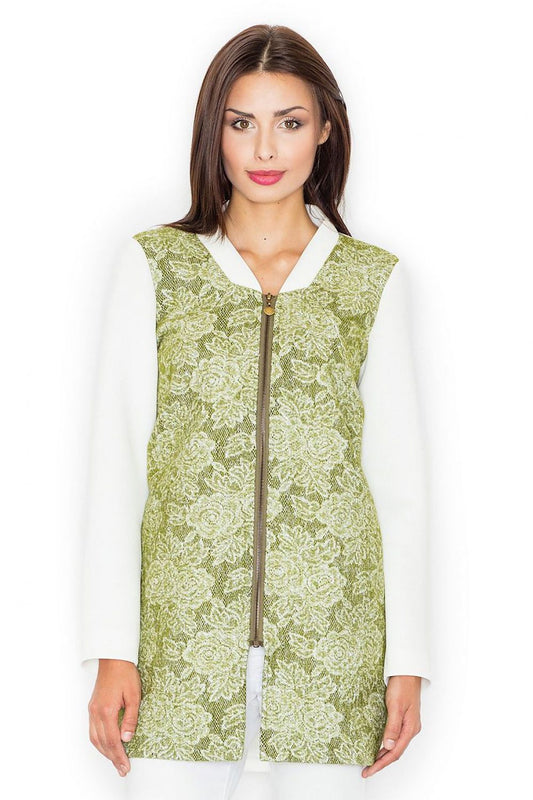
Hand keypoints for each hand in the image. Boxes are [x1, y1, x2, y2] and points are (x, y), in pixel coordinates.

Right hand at [87, 659, 140, 777]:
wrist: (113, 658)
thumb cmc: (125, 673)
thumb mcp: (134, 695)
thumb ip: (131, 718)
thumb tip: (127, 738)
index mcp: (107, 710)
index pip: (112, 740)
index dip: (119, 756)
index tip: (125, 766)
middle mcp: (96, 713)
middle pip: (102, 743)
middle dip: (112, 758)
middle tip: (122, 769)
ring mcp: (92, 710)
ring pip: (95, 738)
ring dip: (105, 752)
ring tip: (115, 762)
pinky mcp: (92, 707)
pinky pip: (93, 730)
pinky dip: (99, 742)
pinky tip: (106, 746)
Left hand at [361, 675, 421, 777]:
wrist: (408, 670)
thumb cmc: (402, 685)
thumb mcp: (395, 706)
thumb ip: (392, 727)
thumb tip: (387, 746)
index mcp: (410, 728)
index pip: (395, 753)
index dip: (381, 764)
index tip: (369, 770)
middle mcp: (410, 728)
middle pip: (396, 751)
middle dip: (381, 762)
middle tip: (367, 769)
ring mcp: (408, 723)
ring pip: (395, 745)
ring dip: (384, 754)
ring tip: (371, 761)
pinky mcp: (403, 717)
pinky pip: (395, 736)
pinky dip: (386, 744)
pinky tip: (379, 745)